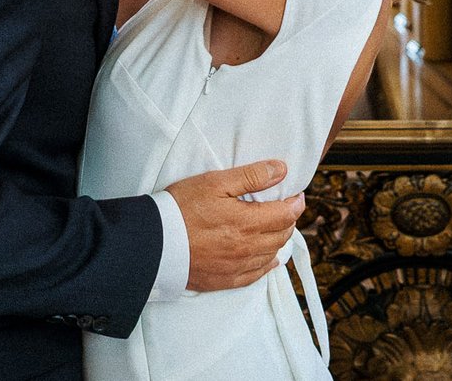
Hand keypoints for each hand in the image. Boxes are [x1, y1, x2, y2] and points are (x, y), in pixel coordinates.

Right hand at [165, 160, 301, 292]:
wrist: (154, 243)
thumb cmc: (181, 208)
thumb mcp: (215, 182)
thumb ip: (251, 176)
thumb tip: (281, 170)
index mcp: (248, 222)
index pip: (286, 214)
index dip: (296, 203)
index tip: (297, 195)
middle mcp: (248, 248)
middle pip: (282, 235)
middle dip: (288, 220)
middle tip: (286, 208)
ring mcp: (237, 266)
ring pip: (271, 254)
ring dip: (278, 239)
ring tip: (276, 227)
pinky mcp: (226, 280)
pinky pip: (256, 274)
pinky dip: (267, 264)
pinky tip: (269, 259)